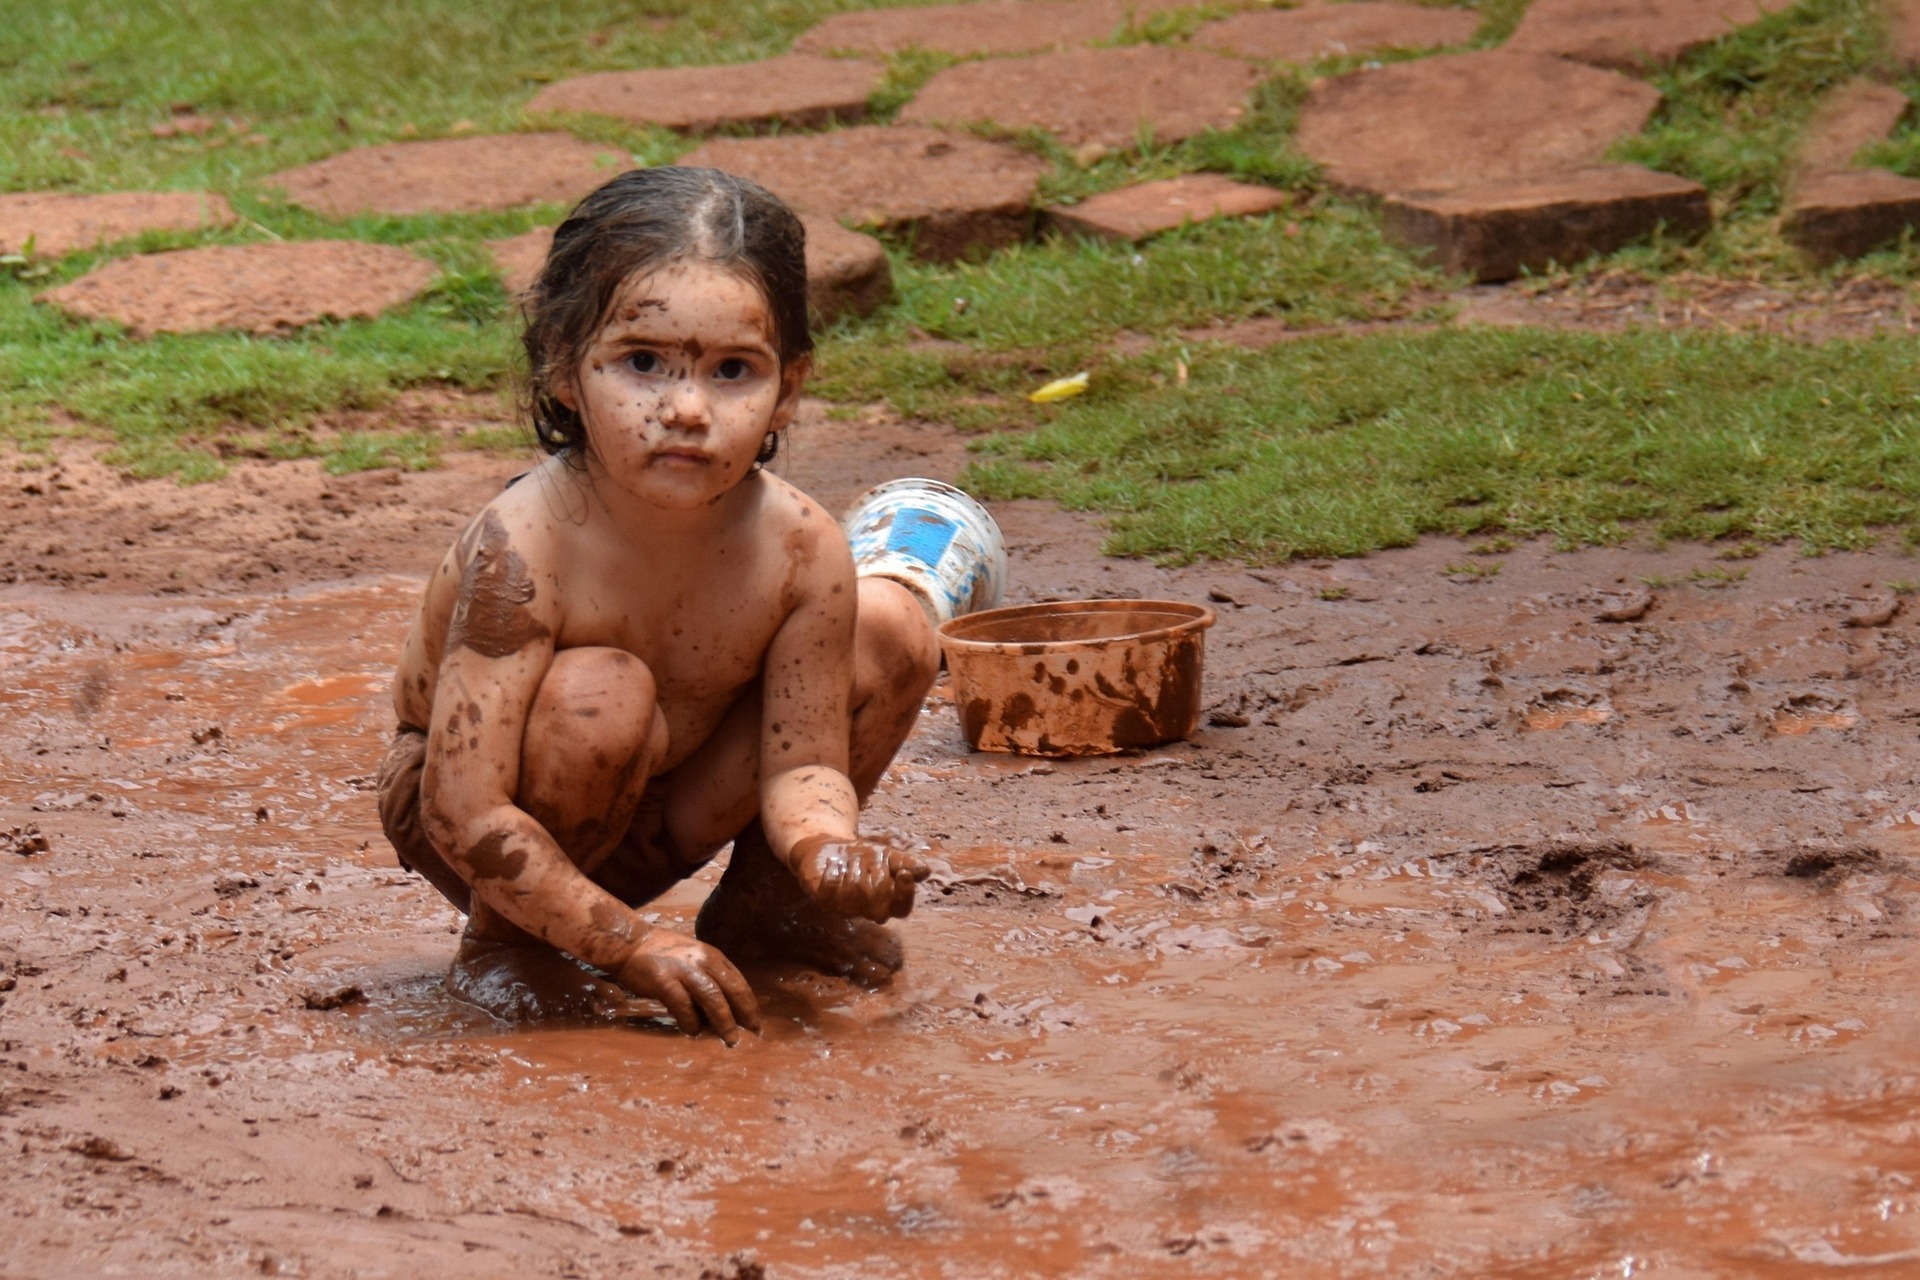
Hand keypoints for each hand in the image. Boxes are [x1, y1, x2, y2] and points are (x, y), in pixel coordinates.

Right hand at [613, 929, 760, 1045]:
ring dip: (724, 1021)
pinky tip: (693, 1031)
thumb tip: (723, 1011)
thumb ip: (708, 979)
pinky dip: (691, 1022)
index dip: (750, 1003)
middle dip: (745, 1013)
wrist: (630, 943)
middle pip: (732, 989)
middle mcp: (702, 960)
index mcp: (712, 956)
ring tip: (730, 1039)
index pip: (739, 981)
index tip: (756, 1022)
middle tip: (752, 1033)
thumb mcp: (693, 959)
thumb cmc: (663, 955)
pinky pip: (684, 1006)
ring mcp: (684, 970)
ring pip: (713, 998)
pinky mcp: (665, 981)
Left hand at [790, 833, 930, 922]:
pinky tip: (834, 863)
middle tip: (871, 863)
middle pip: (879, 908)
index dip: (905, 895)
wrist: (830, 848)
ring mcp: (844, 908)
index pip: (902, 909)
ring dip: (854, 872)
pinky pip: (830, 893)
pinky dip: (833, 874)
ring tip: (850, 859)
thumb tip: (925, 870)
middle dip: (877, 881)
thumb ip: (905, 862)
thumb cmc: (863, 857)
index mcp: (886, 902)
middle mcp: (866, 910)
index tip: (904, 872)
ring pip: (855, 898)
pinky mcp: (824, 900)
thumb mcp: (887, 855)